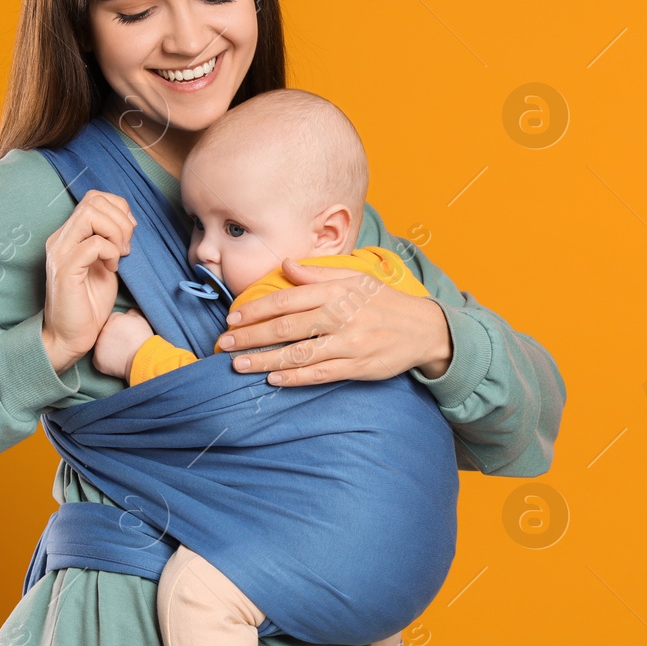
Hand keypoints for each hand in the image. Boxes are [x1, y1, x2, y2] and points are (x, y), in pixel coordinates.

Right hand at [41, 190, 137, 373]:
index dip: (119, 209)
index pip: (94, 198)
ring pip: (90, 214)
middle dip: (121, 219)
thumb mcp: (106, 264)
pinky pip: (93, 244)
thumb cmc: (89, 303)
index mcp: (69, 235)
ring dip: (116, 232)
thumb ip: (112, 241)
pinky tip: (112, 268)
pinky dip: (110, 252)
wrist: (70, 336)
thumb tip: (129, 222)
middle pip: (93, 201)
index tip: (129, 234)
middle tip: (127, 246)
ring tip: (120, 255)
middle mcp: (61, 238)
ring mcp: (60, 252)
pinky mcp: (65, 269)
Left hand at [93, 308, 155, 381]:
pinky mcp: (97, 360)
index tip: (125, 335)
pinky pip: (99, 360)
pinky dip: (105, 362)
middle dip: (112, 338)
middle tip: (123, 345)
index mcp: (113, 319)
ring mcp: (98, 345)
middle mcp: (103, 331)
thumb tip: (128, 313)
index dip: (119, 328)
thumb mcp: (142, 319)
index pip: (113, 321)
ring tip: (120, 354)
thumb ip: (132, 313)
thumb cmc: (144, 340)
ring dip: (107, 349)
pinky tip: (115, 363)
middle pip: (105, 333)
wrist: (143, 358)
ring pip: (100, 346)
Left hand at [213, 259, 451, 386]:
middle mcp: (340, 315)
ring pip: (298, 354)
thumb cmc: (382, 301)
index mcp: (336, 291)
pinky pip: (320, 374)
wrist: (422, 328)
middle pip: (285, 328)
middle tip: (224, 344)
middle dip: (250, 337)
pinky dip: (295, 378)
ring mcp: (348, 343)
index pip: (287, 299)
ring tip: (239, 365)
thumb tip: (286, 265)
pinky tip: (273, 380)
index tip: (233, 319)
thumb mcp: (354, 278)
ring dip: (264, 361)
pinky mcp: (357, 366)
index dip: (256, 310)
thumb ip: (317, 274)